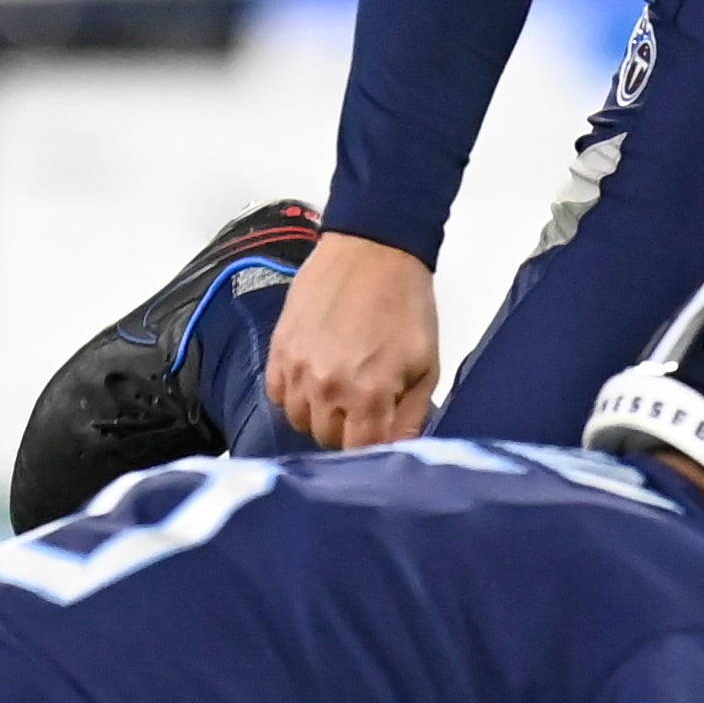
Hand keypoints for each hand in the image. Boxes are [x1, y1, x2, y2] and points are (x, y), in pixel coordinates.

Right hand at [266, 229, 443, 446]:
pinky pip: (278, 394)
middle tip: (366, 409)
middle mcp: (326, 388)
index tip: (379, 440)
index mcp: (367, 394)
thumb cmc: (405, 303)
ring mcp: (297, 369)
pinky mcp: (279, 349)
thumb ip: (411, 415)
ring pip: (299, 420)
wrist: (373, 250)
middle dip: (349, 431)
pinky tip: (315, 379)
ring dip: (320, 414)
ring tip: (340, 390)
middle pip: (328, 440)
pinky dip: (295, 395)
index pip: (360, 452)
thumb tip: (400, 449)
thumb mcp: (425, 365)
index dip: (372, 450)